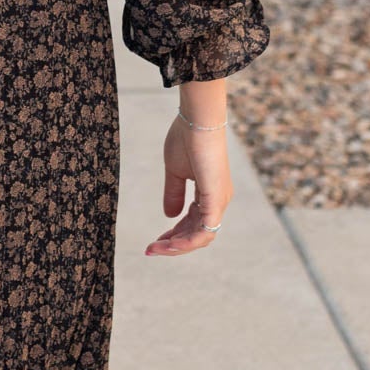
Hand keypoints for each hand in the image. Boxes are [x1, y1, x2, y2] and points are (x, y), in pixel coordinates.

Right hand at [146, 111, 233, 255]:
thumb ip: (174, 193)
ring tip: (155, 249)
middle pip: (197, 235)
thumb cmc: (187, 138)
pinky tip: (169, 244)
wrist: (197, 120)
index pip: (193, 224)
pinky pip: (204, 231)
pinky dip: (187, 242)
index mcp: (209, 194)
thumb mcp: (175, 171)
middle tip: (150, 250)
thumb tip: (169, 215)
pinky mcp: (216, 200)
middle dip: (173, 245)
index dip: (174, 235)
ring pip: (201, 238)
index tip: (154, 241)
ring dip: (177, 247)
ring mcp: (219, 201)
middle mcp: (218, 200)